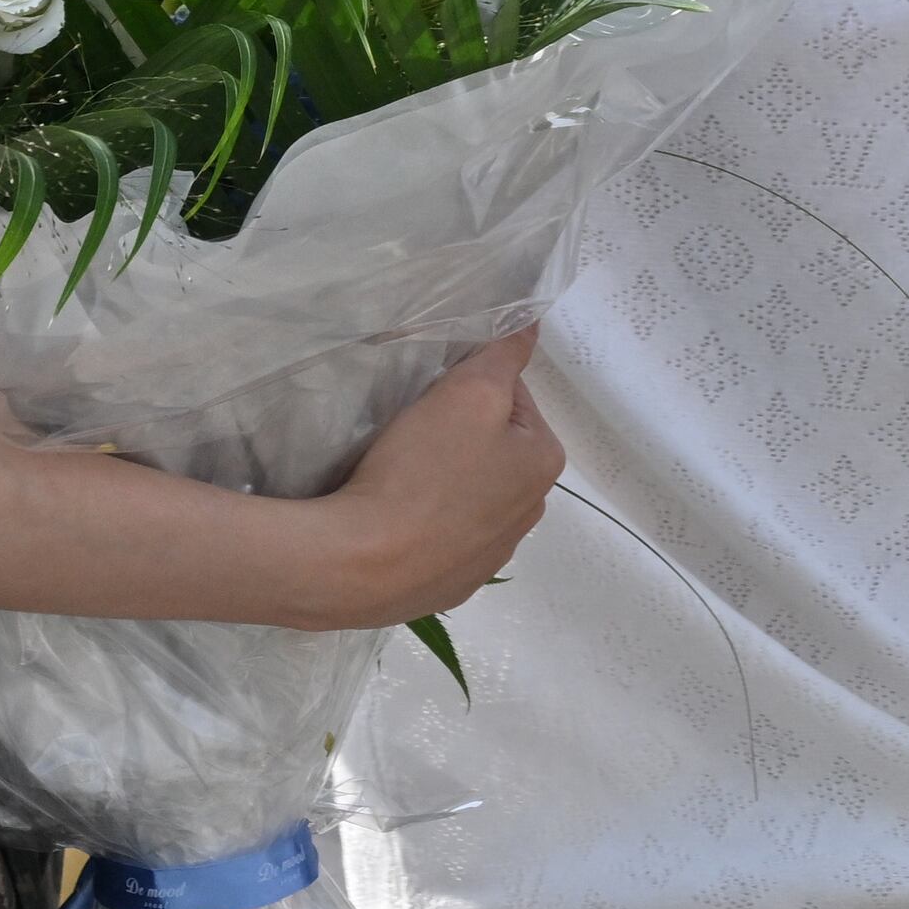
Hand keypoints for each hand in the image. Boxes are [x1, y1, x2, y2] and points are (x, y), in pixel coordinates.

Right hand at [311, 326, 558, 629]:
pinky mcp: (452, 583)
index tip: (432, 397)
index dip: (470, 387)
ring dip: (443, 479)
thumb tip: (533, 325)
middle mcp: (530, 512)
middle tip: (411, 434)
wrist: (364, 565)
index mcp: (544, 464)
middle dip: (459, 435)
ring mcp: (491, 555)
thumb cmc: (423, 470)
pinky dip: (424, 522)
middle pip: (494, 447)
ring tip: (398, 475)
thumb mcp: (469, 392)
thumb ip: (504, 354)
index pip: (514, 399)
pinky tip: (394, 517)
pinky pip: (442, 535)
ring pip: (469, 492)